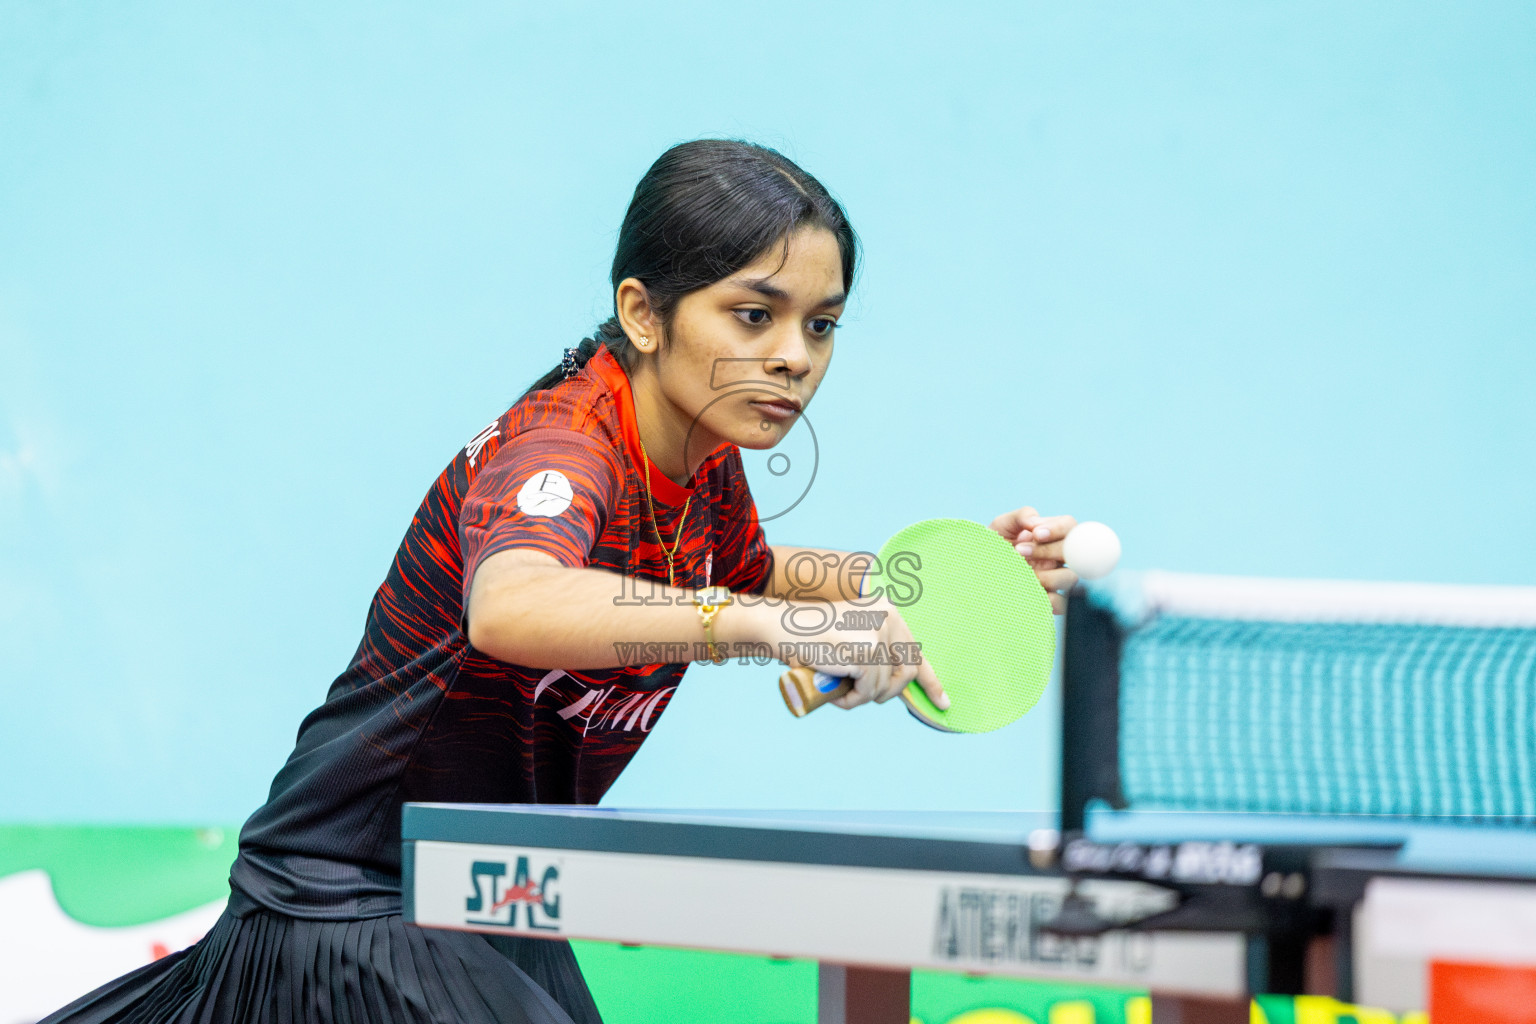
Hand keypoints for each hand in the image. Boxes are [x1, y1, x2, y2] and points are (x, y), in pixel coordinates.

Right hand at [756, 594, 947, 711]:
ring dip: (861, 696)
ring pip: (885, 686)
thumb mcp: (852, 636)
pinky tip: (833, 693)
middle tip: (859, 694)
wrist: (779, 626)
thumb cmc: (809, 636)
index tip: (943, 702)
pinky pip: (868, 692)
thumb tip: (902, 683)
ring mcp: (878, 633)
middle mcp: (888, 616)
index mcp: (887, 609)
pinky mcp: (866, 653)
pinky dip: (851, 700)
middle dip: (887, 693)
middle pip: (906, 672)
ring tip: (837, 689)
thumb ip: (877, 650)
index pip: (916, 651)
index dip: (930, 681)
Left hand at [990, 506, 1078, 614]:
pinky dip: (1049, 599)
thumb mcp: (1002, 525)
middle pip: (1074, 552)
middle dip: (1048, 550)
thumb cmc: (993, 545)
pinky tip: (1030, 590)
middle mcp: (1056, 557)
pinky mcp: (1046, 599)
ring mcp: (1053, 579)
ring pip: (1070, 578)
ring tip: (1026, 573)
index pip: (1070, 527)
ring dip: (1048, 575)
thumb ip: (1022, 516)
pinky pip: (1060, 603)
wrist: (979, 571)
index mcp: (1051, 536)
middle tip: (1020, 551)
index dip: (1058, 529)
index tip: (1036, 534)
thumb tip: (1036, 523)